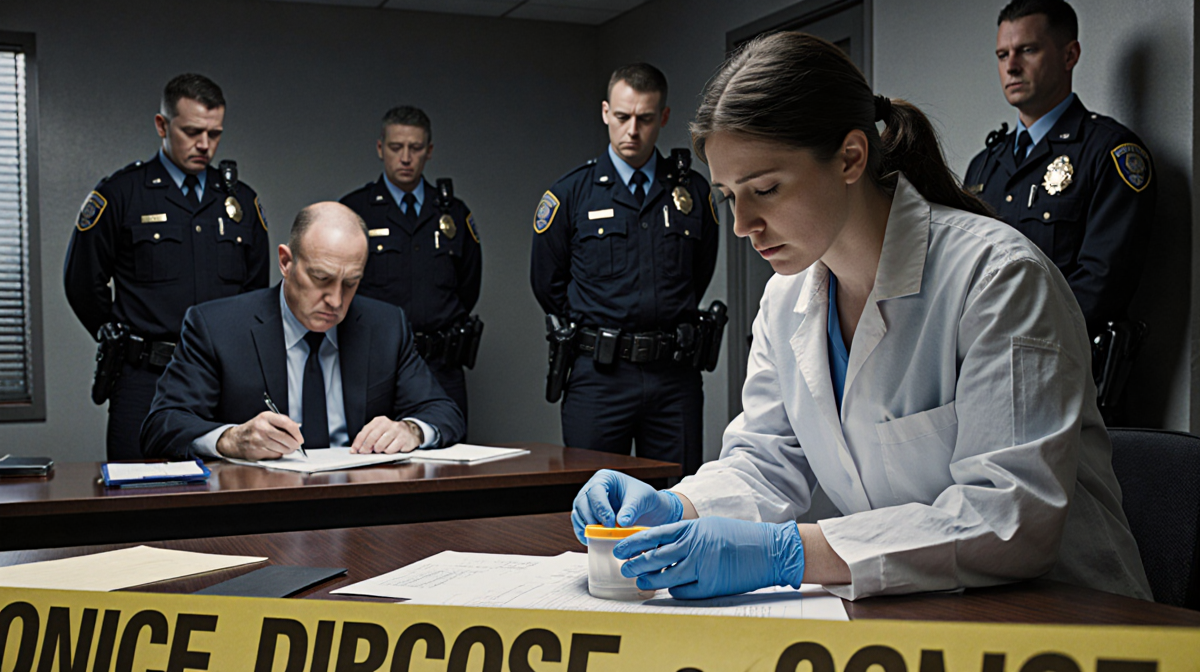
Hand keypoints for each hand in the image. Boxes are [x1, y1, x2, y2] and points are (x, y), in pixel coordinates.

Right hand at [216, 411, 302, 459]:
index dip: (297, 432)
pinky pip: (275, 454)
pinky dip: (279, 453)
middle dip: (295, 443)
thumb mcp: (267, 419)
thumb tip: (298, 431)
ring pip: (282, 448)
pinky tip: (275, 449)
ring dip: (288, 450)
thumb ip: (282, 423)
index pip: (286, 423)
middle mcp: (261, 428)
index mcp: (265, 417)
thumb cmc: (256, 428)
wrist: (236, 439)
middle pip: (285, 438)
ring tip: (288, 447)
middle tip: (297, 445)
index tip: (300, 438)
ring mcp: (259, 440)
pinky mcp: (257, 451)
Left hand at [351, 416, 421, 453]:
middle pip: (372, 438)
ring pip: (380, 445)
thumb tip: (356, 448)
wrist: (411, 432)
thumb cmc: (392, 433)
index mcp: (380, 420)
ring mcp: (397, 430)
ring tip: (382, 448)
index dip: (358, 442)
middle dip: (366, 448)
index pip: (365, 431)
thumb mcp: (379, 431)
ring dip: (379, 450)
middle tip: (365, 453)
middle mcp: (388, 423)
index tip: (354, 450)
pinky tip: (392, 448)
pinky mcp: (403, 439)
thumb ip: (368, 437)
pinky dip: (389, 452)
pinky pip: (390, 450)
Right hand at [570, 469, 683, 543]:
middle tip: (605, 533)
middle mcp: (591, 489)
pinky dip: (585, 535)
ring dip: (586, 529)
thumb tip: (622, 522)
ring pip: (578, 515)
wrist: (647, 509)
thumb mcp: (642, 500)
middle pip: (582, 503)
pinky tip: (594, 542)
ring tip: (600, 539)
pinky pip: (579, 525)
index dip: (601, 508)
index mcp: (604, 478)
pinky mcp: (586, 517)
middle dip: (592, 519)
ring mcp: (587, 503)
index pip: (595, 491)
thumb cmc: (644, 498)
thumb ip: (631, 509)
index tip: (610, 523)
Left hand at [615, 517, 804, 599]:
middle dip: (635, 564)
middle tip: (624, 569)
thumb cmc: (740, 537)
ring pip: (665, 577)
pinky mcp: (711, 585)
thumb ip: (686, 534)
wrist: (770, 550)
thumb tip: (660, 546)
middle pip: (655, 557)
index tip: (620, 548)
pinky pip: (683, 591)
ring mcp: (702, 566)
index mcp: (693, 528)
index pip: (655, 535)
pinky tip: (671, 590)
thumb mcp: (709, 526)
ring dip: (649, 581)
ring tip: (641, 583)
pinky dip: (675, 591)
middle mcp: (694, 545)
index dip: (634, 543)